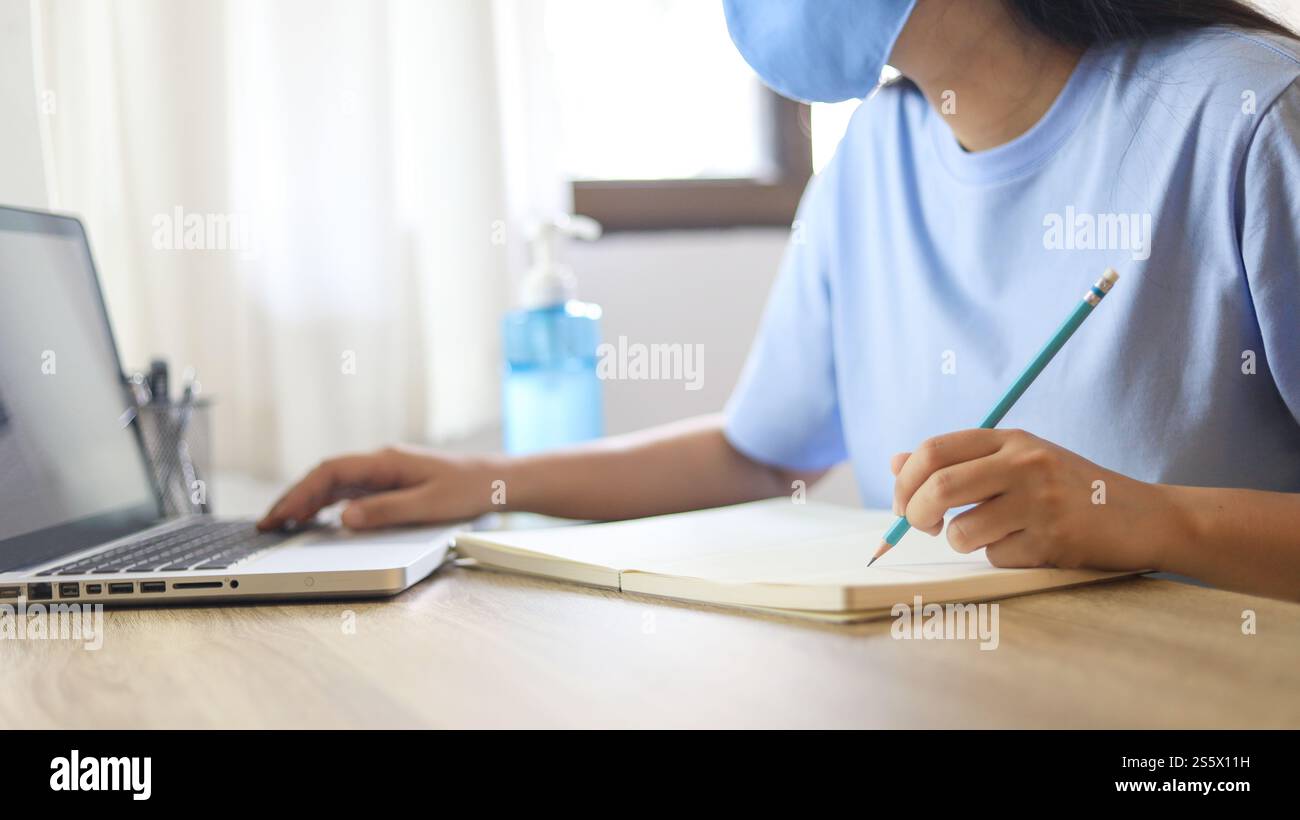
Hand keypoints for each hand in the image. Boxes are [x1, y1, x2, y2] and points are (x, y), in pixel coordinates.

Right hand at [257, 446, 502, 530]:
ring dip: (308, 500)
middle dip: (295, 498)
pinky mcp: (393, 482)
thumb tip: (344, 518)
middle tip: (268, 523)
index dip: (301, 492)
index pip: (331, 471)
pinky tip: (318, 517)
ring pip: (336, 483)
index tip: (281, 514)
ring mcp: (386, 471)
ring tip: (283, 523)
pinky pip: (351, 490)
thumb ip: (386, 512)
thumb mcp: (429, 505)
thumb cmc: (469, 489)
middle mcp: (382, 462)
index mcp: (386, 461)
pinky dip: (329, 502)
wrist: (498, 481)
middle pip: (326, 476)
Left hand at [890, 429, 1171, 570]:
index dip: (904, 481)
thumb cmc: (1069, 489)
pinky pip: (997, 557)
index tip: (902, 504)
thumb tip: (895, 462)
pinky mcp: (1053, 540)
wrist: (1144, 517)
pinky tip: (1029, 545)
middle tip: (924, 526)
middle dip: (916, 515)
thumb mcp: (1016, 461)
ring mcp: (1040, 501)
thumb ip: (957, 460)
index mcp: (1010, 439)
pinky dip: (1001, 557)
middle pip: (939, 488)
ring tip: (988, 535)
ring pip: (962, 531)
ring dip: (962, 542)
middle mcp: (1024, 463)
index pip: (933, 451)